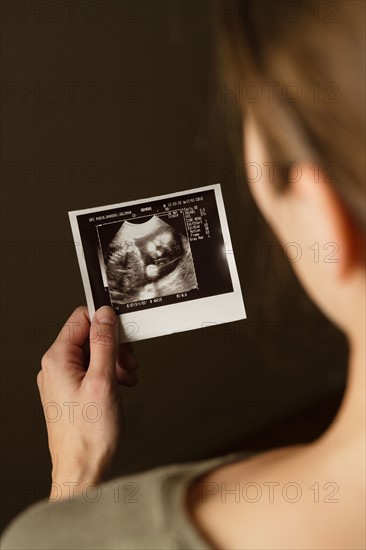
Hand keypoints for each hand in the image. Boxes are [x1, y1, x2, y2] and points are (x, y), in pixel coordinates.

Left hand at [36, 306, 137, 500]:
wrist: (82, 469)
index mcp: (57, 359)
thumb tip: (104, 315)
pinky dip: (108, 374)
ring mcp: (62, 380)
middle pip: (89, 336)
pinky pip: (90, 370)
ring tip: (126, 379)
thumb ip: (104, 343)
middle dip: (114, 346)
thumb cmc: (89, 435)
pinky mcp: (70, 391)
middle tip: (129, 364)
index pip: (81, 318)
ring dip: (114, 361)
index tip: (124, 333)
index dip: (106, 322)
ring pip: (92, 354)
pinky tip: (119, 386)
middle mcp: (55, 367)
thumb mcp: (103, 380)